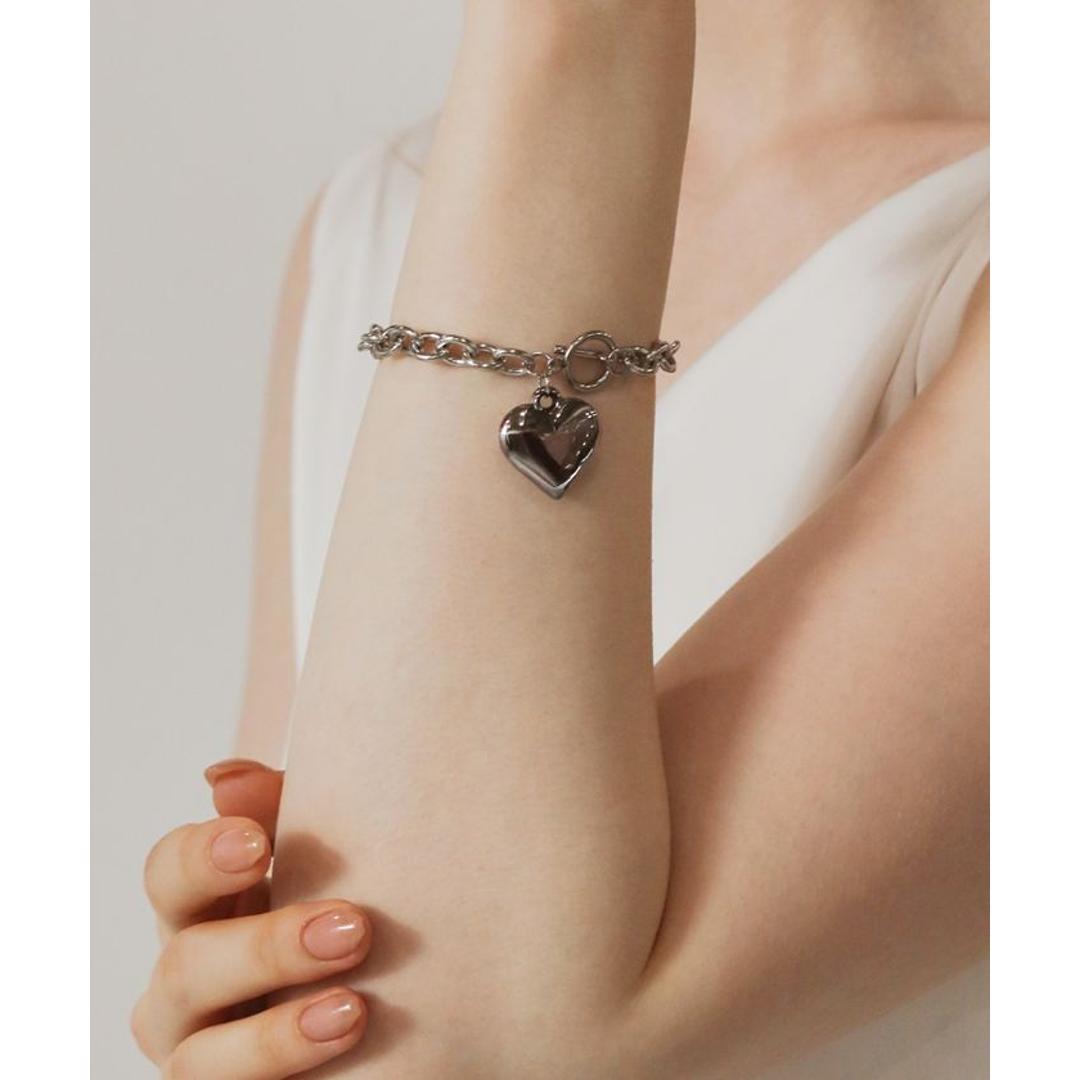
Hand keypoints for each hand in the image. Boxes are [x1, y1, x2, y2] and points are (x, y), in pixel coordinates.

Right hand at [131, 760, 371, 1077]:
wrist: (394, 1013)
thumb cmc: (343, 907)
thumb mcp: (327, 857)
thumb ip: (284, 812)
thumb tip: (225, 779)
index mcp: (203, 908)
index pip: (168, 873)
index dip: (202, 857)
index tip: (258, 844)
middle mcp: (186, 984)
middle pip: (187, 966)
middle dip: (267, 948)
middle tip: (354, 929)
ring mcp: (200, 1056)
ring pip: (199, 1062)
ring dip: (275, 1037)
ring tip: (354, 1011)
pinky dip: (283, 1078)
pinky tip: (347, 1057)